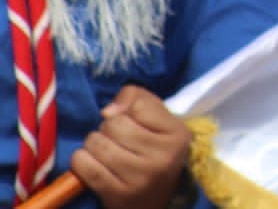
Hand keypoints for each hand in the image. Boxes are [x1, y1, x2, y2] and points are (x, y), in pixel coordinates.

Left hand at [71, 85, 191, 208]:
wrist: (152, 201)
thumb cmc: (151, 152)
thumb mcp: (157, 120)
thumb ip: (136, 98)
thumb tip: (108, 110)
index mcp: (178, 134)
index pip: (139, 106)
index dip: (128, 111)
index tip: (133, 123)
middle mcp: (164, 157)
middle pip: (114, 124)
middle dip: (107, 128)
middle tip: (115, 140)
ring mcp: (141, 177)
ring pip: (97, 143)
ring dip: (93, 144)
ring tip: (104, 151)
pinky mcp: (119, 195)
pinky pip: (86, 166)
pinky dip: (81, 161)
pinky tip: (91, 164)